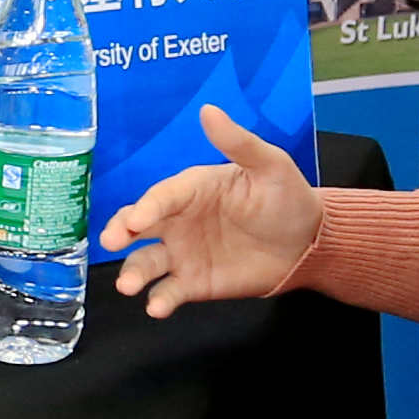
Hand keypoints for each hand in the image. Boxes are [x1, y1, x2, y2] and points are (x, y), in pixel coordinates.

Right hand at [105, 105, 322, 310]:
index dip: (146, 207)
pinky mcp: (193, 283)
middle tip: (111, 243)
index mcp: (192, 188)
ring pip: (146, 261)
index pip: (162, 196)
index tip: (135, 222)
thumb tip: (208, 110)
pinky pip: (169, 291)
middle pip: (138, 225)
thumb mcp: (270, 165)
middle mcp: (179, 220)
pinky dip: (159, 300)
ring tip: (129, 286)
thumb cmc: (287, 198)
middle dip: (120, 232)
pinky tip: (157, 308)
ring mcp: (183, 253)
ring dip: (133, 272)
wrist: (308, 244)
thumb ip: (238, 143)